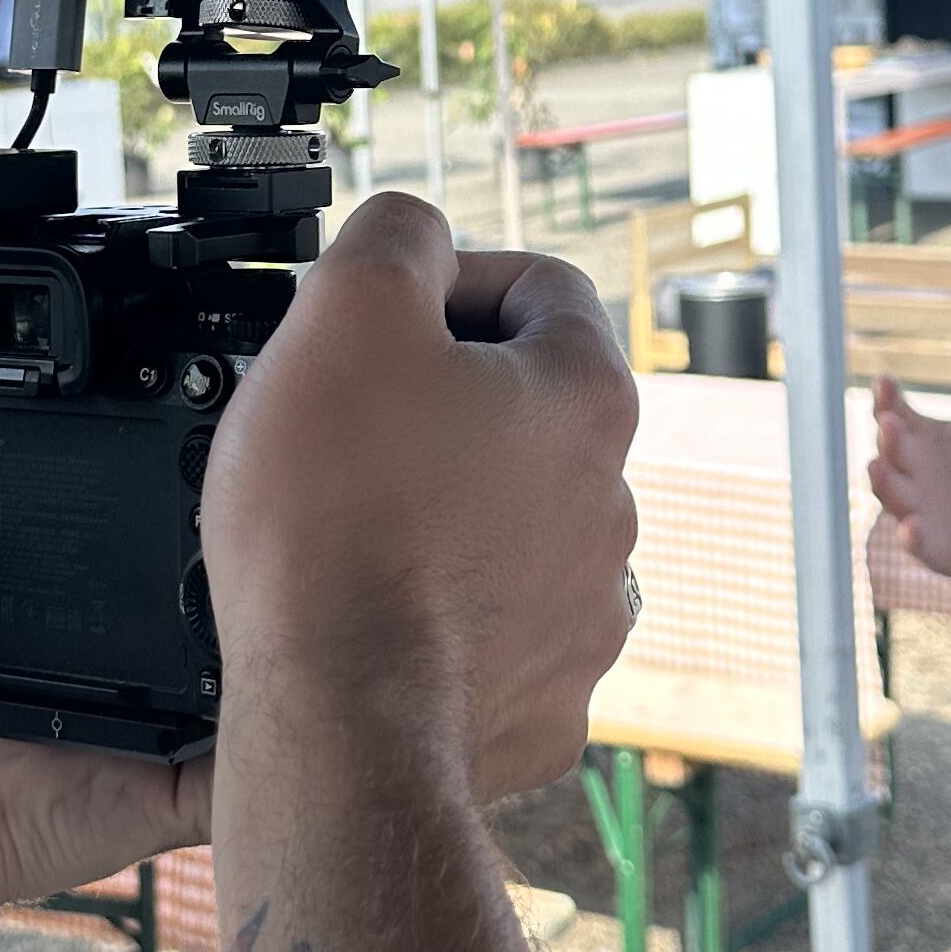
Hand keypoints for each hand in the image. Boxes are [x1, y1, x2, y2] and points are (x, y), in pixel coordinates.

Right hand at [199, 190, 636, 805]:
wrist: (338, 720)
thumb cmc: (337, 522)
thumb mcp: (346, 310)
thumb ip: (395, 235)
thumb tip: (415, 232)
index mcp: (587, 398)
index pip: (542, 286)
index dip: (447, 279)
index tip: (379, 316)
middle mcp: (613, 504)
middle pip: (529, 408)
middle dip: (441, 401)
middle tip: (348, 420)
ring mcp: (587, 611)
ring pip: (515, 521)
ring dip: (448, 509)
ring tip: (358, 526)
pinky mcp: (546, 698)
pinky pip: (497, 627)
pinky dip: (444, 611)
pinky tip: (379, 611)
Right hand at [869, 331, 950, 586]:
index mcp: (916, 439)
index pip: (893, 413)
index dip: (886, 398)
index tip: (885, 381)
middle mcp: (907, 472)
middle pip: (890, 452)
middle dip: (888, 439)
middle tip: (889, 422)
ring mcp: (915, 509)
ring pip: (892, 495)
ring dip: (884, 483)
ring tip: (876, 468)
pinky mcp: (931, 547)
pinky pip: (916, 543)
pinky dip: (911, 537)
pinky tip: (912, 528)